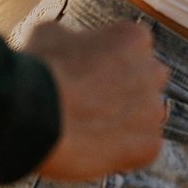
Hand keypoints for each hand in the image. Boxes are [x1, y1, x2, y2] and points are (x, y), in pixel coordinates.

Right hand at [25, 17, 166, 181]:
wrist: (35, 114)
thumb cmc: (40, 70)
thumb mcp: (51, 34)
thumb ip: (74, 38)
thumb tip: (68, 45)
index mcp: (133, 37)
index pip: (133, 48)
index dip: (109, 63)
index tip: (88, 74)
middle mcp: (152, 71)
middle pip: (147, 81)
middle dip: (126, 91)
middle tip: (93, 103)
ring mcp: (153, 110)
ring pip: (146, 118)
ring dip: (125, 123)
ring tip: (89, 131)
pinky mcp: (149, 144)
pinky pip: (143, 149)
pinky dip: (124, 153)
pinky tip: (95, 150)